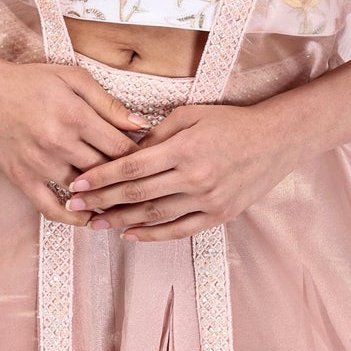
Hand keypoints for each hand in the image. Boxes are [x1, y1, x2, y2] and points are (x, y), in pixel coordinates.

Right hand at [0, 55, 154, 225]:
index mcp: (75, 116)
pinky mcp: (22, 179)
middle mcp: (59, 143)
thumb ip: (108, 104)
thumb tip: (141, 125)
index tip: (153, 161)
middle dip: (128, 178)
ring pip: (84, 192)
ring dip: (105, 198)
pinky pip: (51, 208)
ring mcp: (39, 164)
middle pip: (106, 171)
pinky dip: (73, 219)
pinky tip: (89, 219)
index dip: (142, 157)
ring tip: (126, 203)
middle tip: (146, 184)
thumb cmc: (30, 81)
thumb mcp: (73, 79)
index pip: (121, 148)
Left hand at [61, 98, 301, 240]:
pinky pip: (179, 229)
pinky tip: (130, 235)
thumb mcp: (190, 115)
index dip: (101, 177)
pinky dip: (152, 235)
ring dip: (120, 221)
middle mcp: (193, 177)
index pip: (132, 167)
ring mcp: (206, 199)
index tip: (78, 184)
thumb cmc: (230, 122)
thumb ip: (157, 133)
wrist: (275, 140)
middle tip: (75, 207)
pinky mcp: (218, 214)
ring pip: (154, 215)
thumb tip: (126, 151)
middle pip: (136, 194)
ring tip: (95, 224)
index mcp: (183, 148)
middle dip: (101, 201)